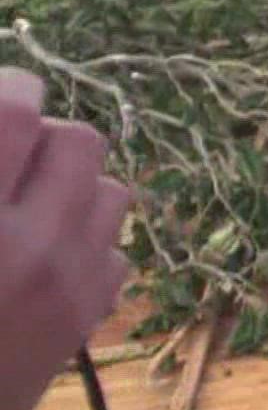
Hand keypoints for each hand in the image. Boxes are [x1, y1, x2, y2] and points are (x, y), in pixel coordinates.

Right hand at [0, 68, 132, 409]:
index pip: (14, 113)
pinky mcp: (83, 320)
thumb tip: (6, 117)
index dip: (10, 89)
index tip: (5, 94)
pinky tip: (40, 251)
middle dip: (44, 136)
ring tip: (28, 200)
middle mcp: (27, 246)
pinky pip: (114, 252)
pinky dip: (85, 241)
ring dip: (73, 185)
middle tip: (9, 152)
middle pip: (80, 142)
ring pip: (112, 191)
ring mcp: (66, 286)